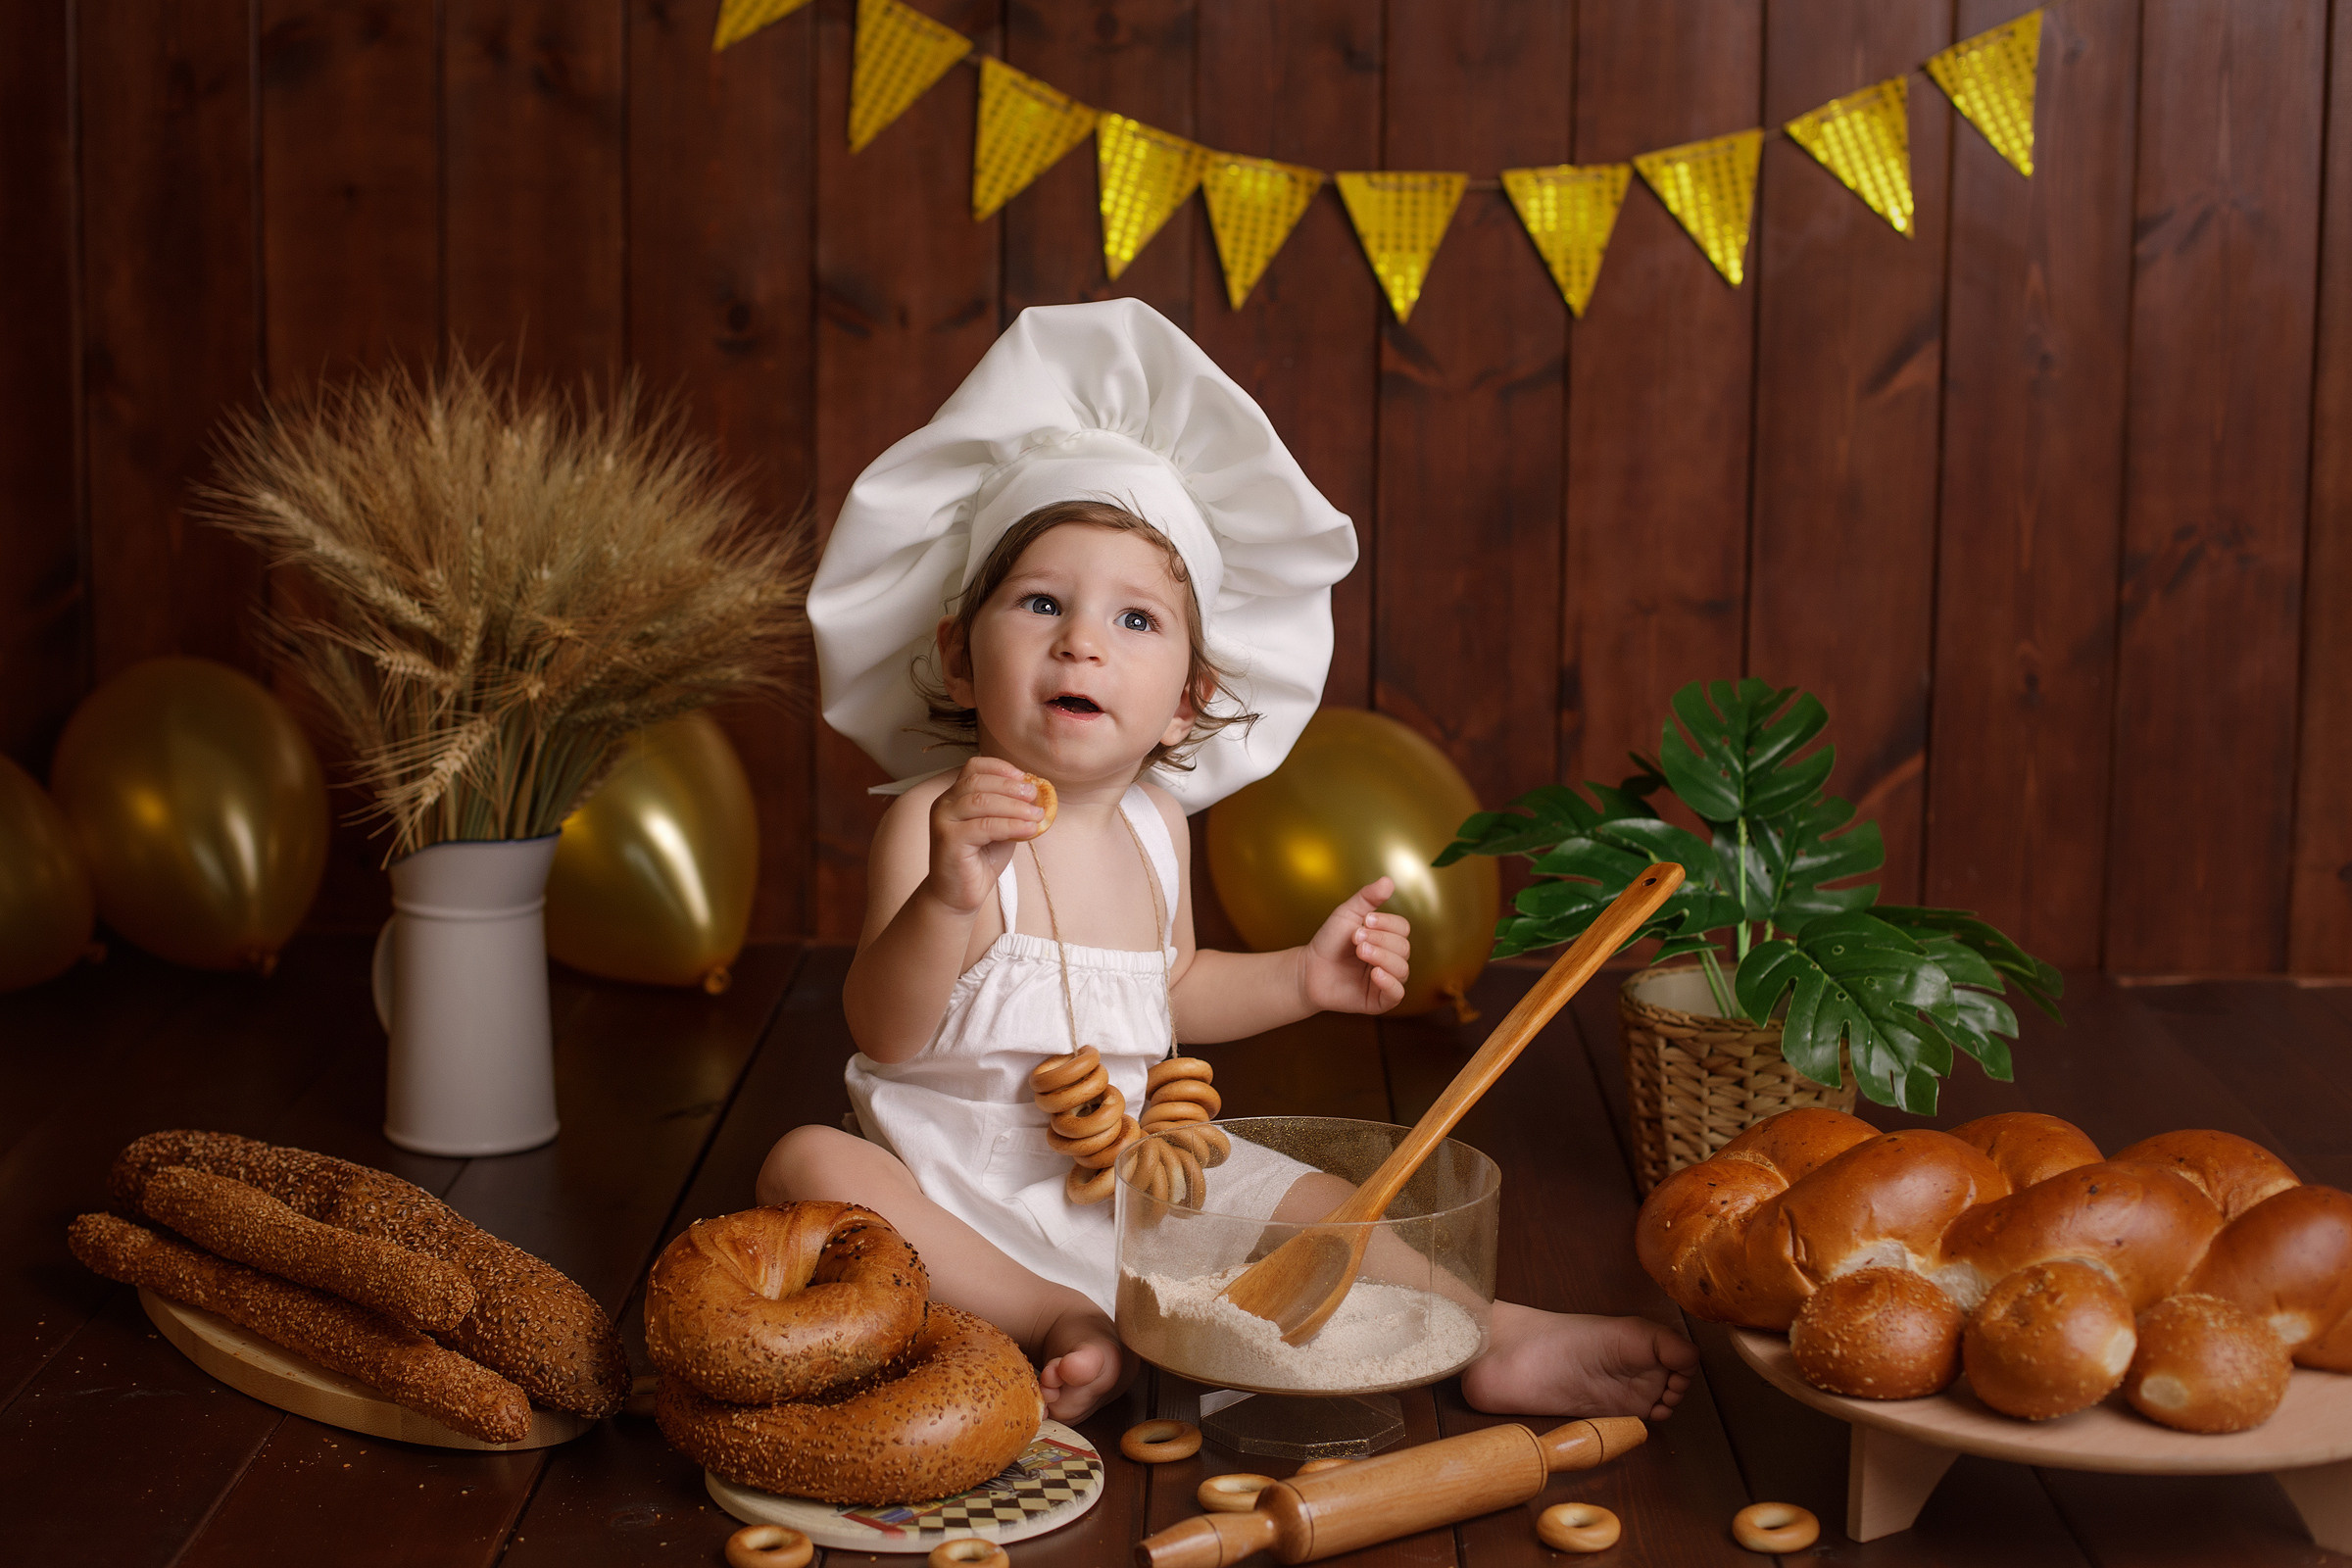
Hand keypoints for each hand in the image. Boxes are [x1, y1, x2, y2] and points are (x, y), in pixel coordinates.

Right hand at [923, 757, 1043, 914]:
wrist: (959, 894)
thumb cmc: (980, 860)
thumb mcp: (1000, 828)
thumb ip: (1011, 810)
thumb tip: (1038, 795)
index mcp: (954, 795)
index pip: (974, 767)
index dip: (1001, 768)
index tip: (1025, 778)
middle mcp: (943, 803)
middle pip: (979, 782)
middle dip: (1011, 787)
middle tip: (1036, 795)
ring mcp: (942, 821)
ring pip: (981, 802)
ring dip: (1015, 806)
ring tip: (1037, 814)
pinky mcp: (947, 840)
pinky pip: (984, 826)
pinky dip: (1011, 825)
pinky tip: (1029, 829)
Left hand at [1298, 878, 1410, 1014]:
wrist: (1309, 969)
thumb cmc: (1329, 941)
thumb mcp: (1347, 914)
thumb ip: (1368, 898)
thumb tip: (1389, 881)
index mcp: (1388, 939)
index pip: (1403, 928)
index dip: (1386, 923)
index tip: (1365, 921)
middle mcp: (1392, 959)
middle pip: (1404, 947)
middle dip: (1380, 940)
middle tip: (1355, 939)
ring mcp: (1387, 981)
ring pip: (1402, 969)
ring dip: (1382, 957)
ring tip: (1360, 951)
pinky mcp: (1380, 1001)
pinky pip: (1397, 994)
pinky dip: (1389, 982)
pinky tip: (1375, 974)